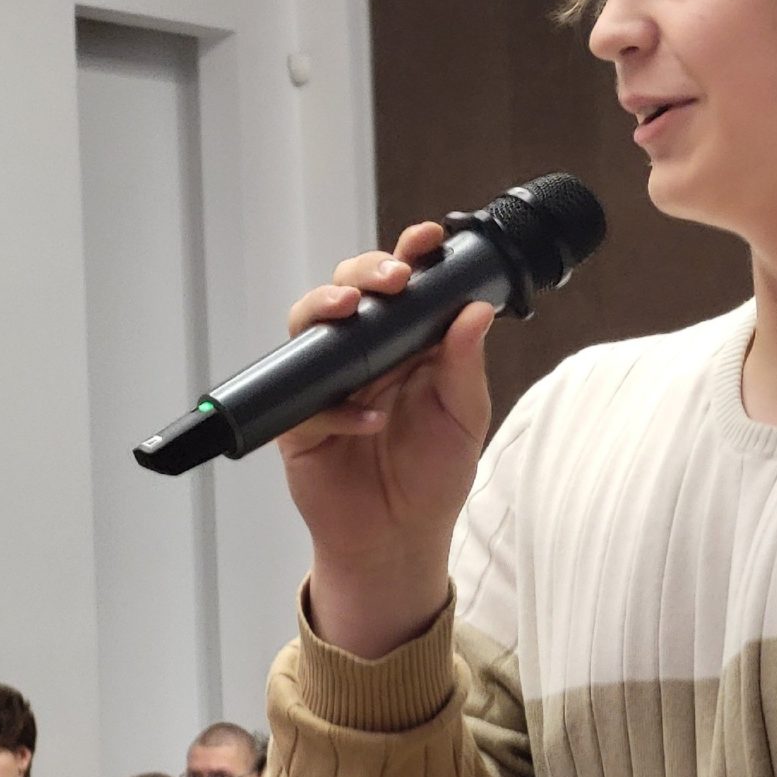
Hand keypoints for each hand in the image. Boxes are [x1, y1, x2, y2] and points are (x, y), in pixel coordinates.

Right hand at [278, 221, 494, 656]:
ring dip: (328, 308)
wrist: (400, 539)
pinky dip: (336, 408)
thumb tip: (476, 310)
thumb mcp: (465, 417)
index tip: (427, 237)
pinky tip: (369, 420)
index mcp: (407, 343)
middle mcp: (364, 353)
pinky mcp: (300, 423)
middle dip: (366, 270)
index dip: (410, 253)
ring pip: (310, 326)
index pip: (404, 285)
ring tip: (355, 311)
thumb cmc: (433, 474)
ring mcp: (327, 383)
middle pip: (350, 288)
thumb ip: (465, 364)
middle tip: (392, 277)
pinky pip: (305, 402)